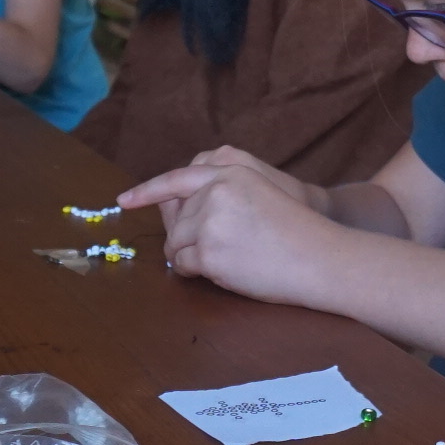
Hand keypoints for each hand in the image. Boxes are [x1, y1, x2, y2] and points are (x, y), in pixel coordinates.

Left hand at [120, 148, 340, 303]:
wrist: (320, 256)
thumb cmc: (295, 231)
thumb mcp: (259, 192)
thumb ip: (220, 192)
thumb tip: (173, 212)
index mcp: (228, 171)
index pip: (177, 179)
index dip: (148, 191)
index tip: (124, 201)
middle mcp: (214, 191)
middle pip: (175, 220)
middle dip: (186, 237)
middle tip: (218, 248)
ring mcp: (209, 222)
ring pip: (175, 245)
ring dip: (190, 257)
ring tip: (224, 260)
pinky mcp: (208, 253)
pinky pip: (183, 266)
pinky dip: (195, 273)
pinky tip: (222, 271)